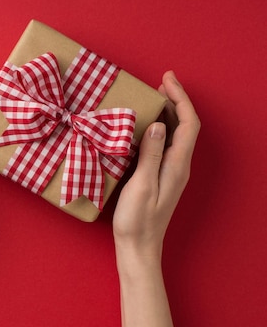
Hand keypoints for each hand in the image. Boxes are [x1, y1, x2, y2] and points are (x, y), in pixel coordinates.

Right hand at [113, 71, 199, 273]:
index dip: (180, 98)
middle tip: (158, 84)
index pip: (188, 123)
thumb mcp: (142, 185)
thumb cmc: (138, 220)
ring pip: (175, 134)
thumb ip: (150, 154)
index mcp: (177, 165)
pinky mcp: (161, 177)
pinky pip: (165, 145)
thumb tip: (158, 124)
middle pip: (185, 126)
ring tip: (151, 99)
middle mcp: (179, 166)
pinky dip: (158, 129)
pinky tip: (144, 127)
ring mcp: (171, 172)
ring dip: (167, 113)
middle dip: (175, 101)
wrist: (139, 247)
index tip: (166, 80)